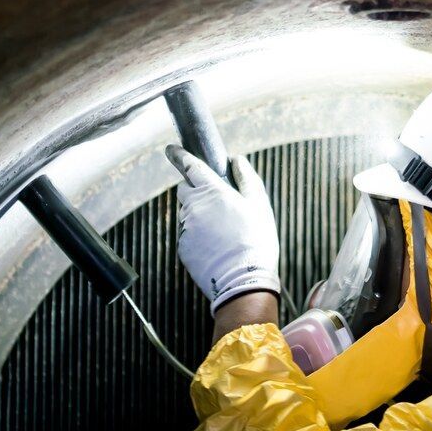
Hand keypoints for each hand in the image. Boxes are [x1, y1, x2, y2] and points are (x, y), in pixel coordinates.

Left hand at [165, 145, 281, 311]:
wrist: (242, 280)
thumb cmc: (256, 241)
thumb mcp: (259, 206)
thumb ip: (247, 179)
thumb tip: (237, 160)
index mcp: (213, 191)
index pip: (190, 166)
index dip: (179, 155)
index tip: (171, 149)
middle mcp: (194, 206)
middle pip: (184, 189)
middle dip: (194, 189)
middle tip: (216, 203)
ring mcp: (185, 228)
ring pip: (187, 213)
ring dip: (199, 215)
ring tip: (223, 233)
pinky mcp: (182, 247)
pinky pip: (187, 234)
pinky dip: (197, 236)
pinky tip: (216, 247)